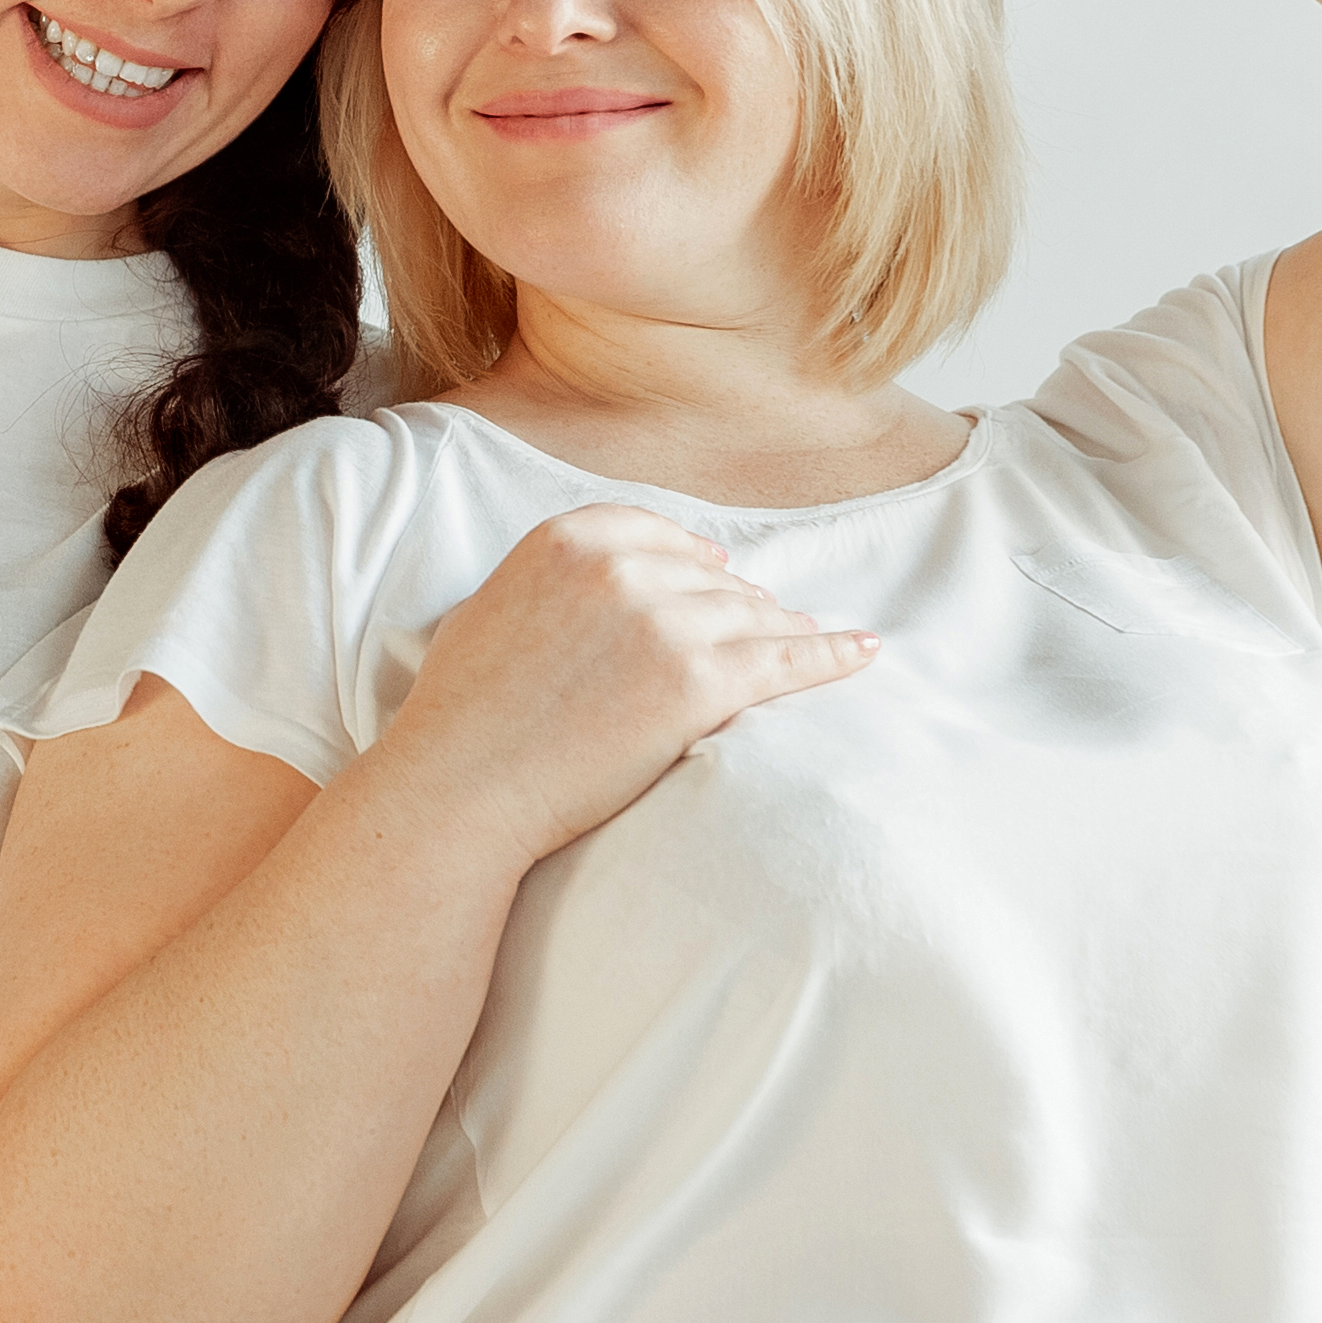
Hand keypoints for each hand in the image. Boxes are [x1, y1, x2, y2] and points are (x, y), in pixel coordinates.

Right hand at [363, 504, 874, 862]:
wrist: (461, 788)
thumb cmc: (462, 717)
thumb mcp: (490, 609)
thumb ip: (552, 580)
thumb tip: (612, 573)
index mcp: (568, 539)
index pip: (659, 534)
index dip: (696, 556)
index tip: (720, 571)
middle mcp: (623, 568)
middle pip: (711, 577)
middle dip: (740, 601)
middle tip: (767, 621)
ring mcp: (666, 622)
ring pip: (752, 615)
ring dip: (784, 627)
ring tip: (809, 638)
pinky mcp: (701, 683)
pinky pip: (787, 660)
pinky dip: (831, 655)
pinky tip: (861, 653)